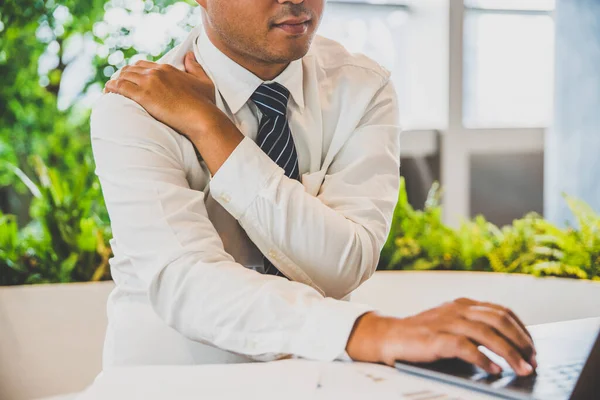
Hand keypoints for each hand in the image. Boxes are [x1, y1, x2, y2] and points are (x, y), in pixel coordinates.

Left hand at [104, 52, 221, 138]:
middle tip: (117, 84)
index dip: (135, 71)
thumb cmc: (205, 103)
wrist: (201, 117)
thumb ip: (195, 67)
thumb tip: (189, 55)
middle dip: (122, 76)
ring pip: (123, 76)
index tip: (131, 78)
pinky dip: (112, 89)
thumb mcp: (204, 81)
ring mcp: (148, 83)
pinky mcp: (143, 95)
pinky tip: (108, 93)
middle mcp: (156, 72)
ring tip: (109, 90)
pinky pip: (121, 87)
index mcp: (167, 69)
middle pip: (131, 69)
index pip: (144, 65)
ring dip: (115, 82)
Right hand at [346, 298, 536, 376]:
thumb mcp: (452, 325)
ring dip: (509, 353)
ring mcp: (446, 322)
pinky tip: (493, 370)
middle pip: (499, 319)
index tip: (532, 349)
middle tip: (533, 361)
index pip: (502, 311)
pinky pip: (465, 346)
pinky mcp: (435, 337)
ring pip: (486, 333)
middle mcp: (457, 309)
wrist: (389, 336)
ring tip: (521, 369)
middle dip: (521, 341)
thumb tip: (508, 348)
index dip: (522, 330)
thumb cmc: (423, 335)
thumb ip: (475, 329)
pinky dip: (483, 359)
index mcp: (463, 304)